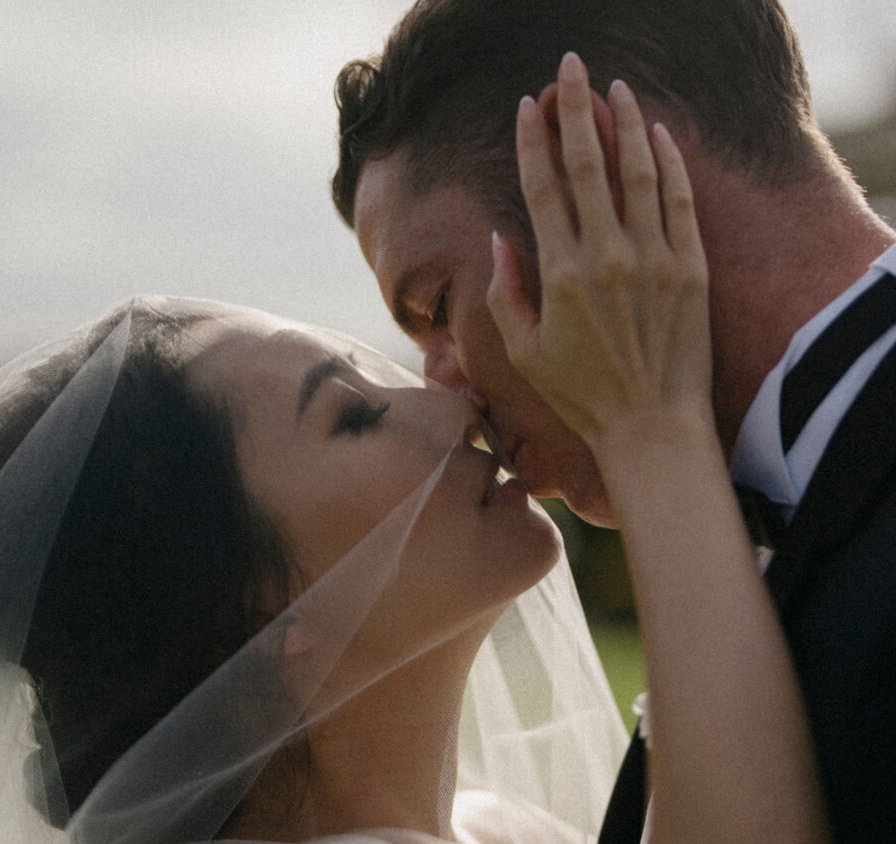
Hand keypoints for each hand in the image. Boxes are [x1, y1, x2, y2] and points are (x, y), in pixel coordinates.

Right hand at [487, 54, 711, 455]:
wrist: (653, 428)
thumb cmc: (584, 398)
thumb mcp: (527, 354)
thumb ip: (505, 295)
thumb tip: (500, 239)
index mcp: (561, 275)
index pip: (542, 187)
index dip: (531, 140)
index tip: (526, 106)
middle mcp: (607, 257)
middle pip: (586, 162)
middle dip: (574, 107)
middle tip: (570, 67)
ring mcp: (654, 258)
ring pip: (637, 169)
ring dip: (624, 122)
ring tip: (615, 88)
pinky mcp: (692, 267)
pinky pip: (678, 198)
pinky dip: (668, 161)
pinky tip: (657, 135)